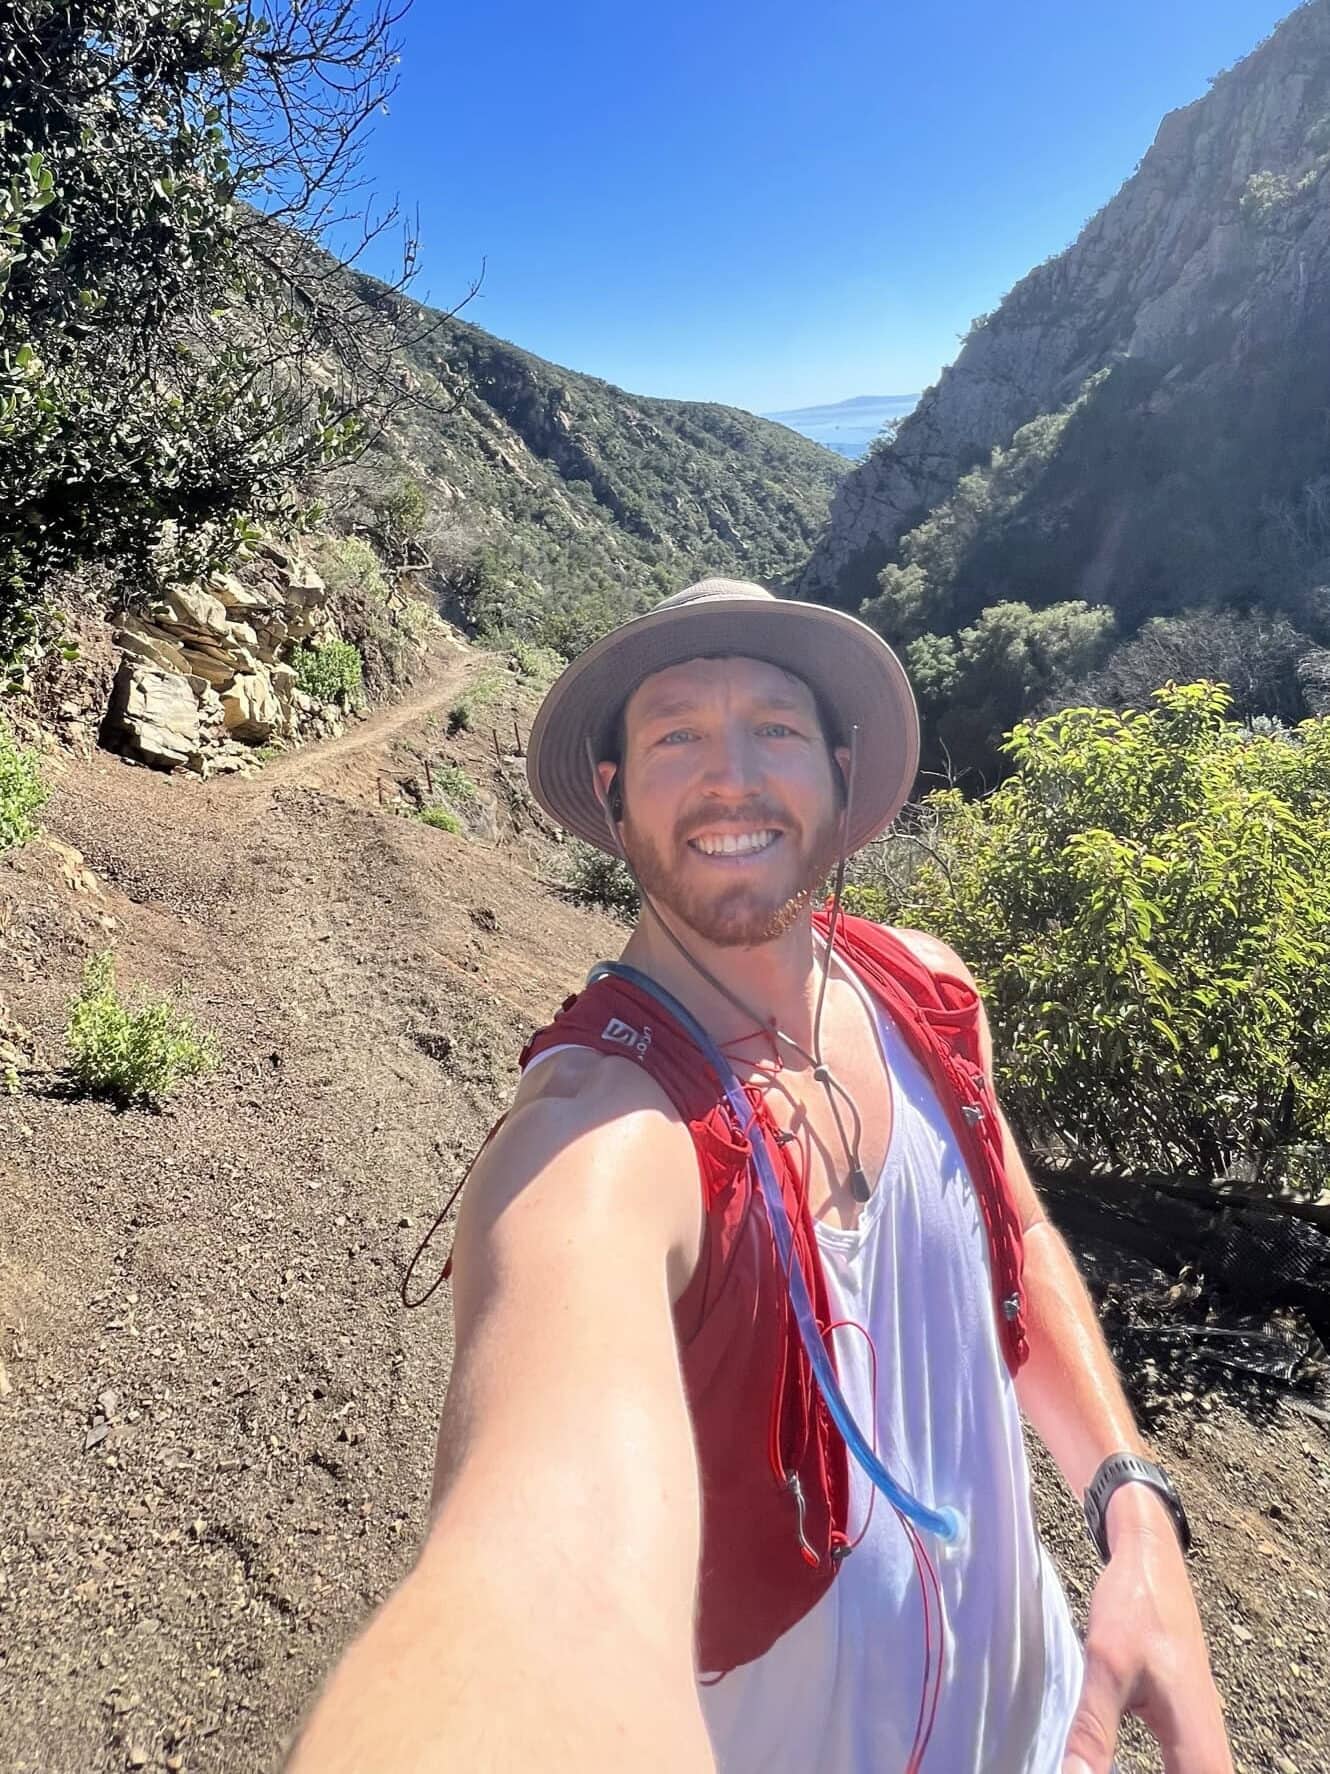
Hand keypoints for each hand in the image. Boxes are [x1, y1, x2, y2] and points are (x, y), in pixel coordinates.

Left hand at [1063, 1491, 1231, 1773]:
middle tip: (1099, 1772)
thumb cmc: (1135, 1606)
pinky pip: (1183, 1768)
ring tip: (1107, 1768)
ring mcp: (1200, 1732)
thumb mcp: (1105, 1665)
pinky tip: (1117, 1769)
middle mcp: (1209, 1743)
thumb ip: (1093, 1730)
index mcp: (1198, 1739)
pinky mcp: (1185, 1721)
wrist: (1152, 1559)